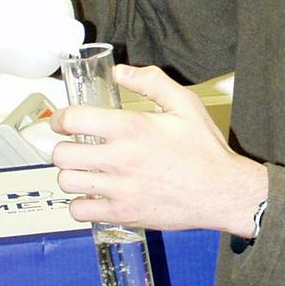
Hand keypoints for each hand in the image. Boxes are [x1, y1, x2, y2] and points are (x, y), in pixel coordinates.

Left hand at [49, 64, 268, 234]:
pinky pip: (80, 211)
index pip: (74, 119)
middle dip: (64, 146)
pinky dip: (81, 203)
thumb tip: (121, 72)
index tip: (64, 121)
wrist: (223, 192)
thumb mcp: (185, 104)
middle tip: (75, 146)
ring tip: (85, 170)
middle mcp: (121, 159)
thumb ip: (151, 82)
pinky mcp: (123, 213)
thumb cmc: (206, 151)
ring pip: (67, 182)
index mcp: (133, 128)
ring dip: (71, 174)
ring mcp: (120, 189)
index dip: (61, 118)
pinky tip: (94, 194)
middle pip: (62, 154)